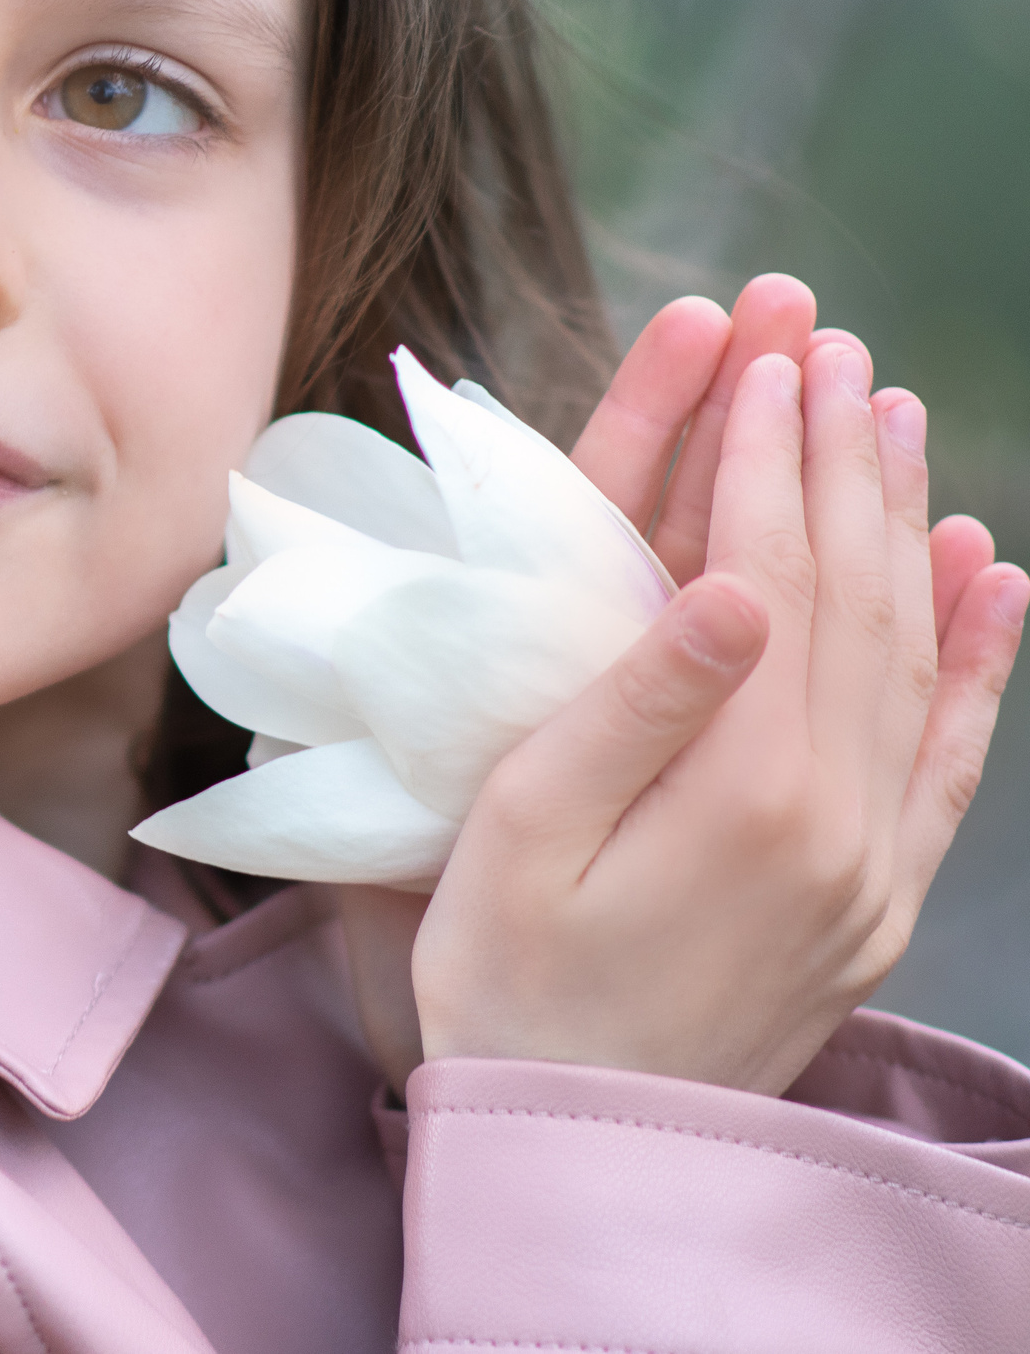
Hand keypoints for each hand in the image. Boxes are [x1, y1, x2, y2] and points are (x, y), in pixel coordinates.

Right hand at [408, 333, 1023, 1091]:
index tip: (762, 355)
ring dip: (905, 524)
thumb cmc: (507, 981)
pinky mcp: (881, 900)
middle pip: (855, 597)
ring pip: (914, 657)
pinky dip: (982, 658)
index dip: (763, 458)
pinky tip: (990, 577)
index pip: (769, 578)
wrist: (582, 1144)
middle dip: (840, 458)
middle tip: (832, 346)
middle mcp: (838, 819)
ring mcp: (876, 864)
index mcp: (742, 792)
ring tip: (895, 416)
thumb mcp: (523, 839)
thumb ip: (634, 707)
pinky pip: (957, 758)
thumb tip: (729, 590)